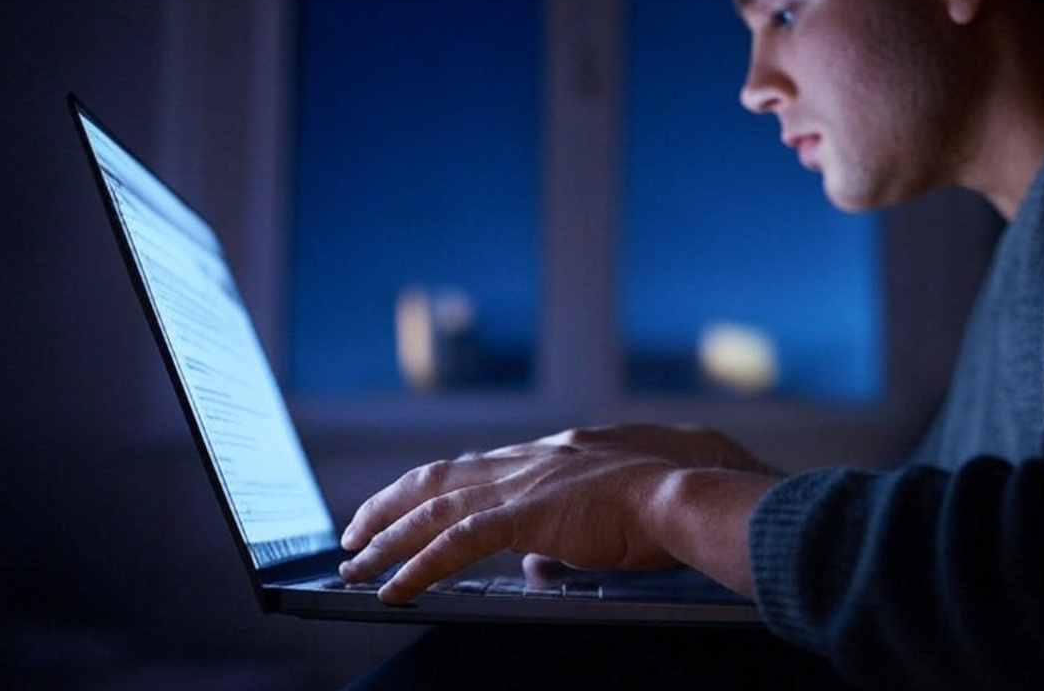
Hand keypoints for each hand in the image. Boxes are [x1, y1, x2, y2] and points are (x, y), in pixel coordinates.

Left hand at [339, 424, 775, 603]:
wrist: (687, 490)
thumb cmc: (666, 498)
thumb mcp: (610, 507)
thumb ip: (565, 532)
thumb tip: (533, 565)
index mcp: (548, 456)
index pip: (475, 470)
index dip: (434, 490)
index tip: (408, 507)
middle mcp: (527, 461)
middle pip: (439, 478)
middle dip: (390, 505)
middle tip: (356, 531)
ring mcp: (523, 483)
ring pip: (435, 508)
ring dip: (389, 537)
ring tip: (356, 562)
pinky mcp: (525, 514)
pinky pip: (454, 544)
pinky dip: (417, 566)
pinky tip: (392, 588)